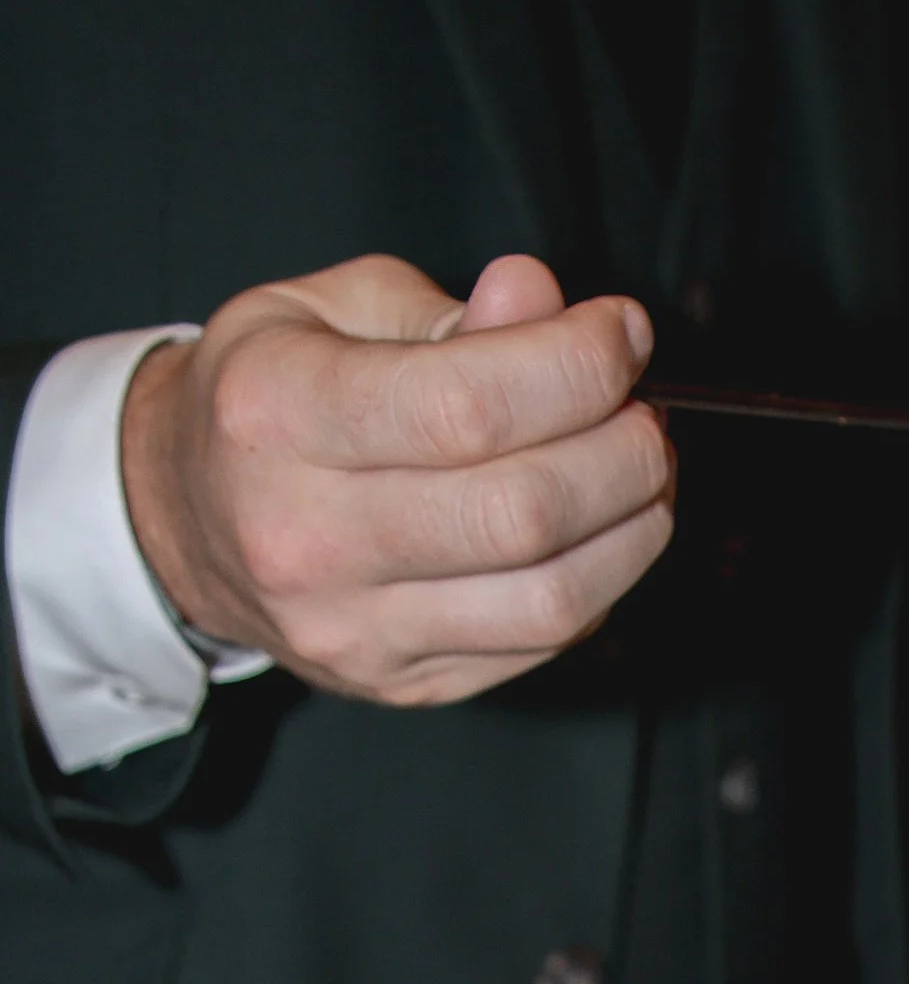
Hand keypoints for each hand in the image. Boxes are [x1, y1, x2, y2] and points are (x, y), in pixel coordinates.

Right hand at [118, 251, 675, 706]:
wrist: (186, 520)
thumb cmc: (270, 396)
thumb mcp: (330, 310)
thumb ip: (445, 312)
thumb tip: (541, 298)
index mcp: (278, 415)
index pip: (468, 407)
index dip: (577, 366)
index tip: (622, 334)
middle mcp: (307, 536)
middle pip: (521, 513)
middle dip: (622, 453)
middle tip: (646, 414)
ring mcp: (356, 630)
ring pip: (549, 600)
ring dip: (632, 530)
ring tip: (643, 472)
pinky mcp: (403, 684)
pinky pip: (540, 645)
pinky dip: (599, 584)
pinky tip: (601, 532)